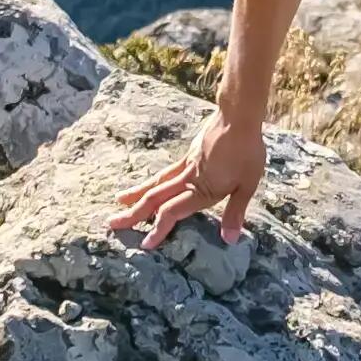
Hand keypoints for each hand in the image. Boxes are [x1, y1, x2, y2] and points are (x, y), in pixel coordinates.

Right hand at [113, 105, 268, 246]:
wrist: (237, 117)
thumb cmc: (247, 151)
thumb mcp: (248, 184)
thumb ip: (235, 212)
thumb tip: (228, 240)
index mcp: (201, 189)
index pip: (172, 211)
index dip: (158, 228)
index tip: (145, 244)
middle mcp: (188, 178)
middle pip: (155, 197)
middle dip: (134, 213)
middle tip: (112, 223)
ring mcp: (186, 165)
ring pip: (156, 183)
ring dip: (136, 195)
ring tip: (119, 201)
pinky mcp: (188, 155)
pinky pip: (164, 172)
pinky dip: (152, 181)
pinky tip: (149, 183)